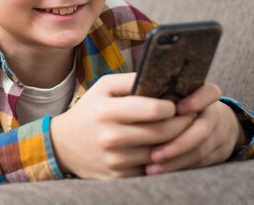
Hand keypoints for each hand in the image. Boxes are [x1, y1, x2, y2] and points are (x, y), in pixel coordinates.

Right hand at [50, 73, 194, 178]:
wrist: (63, 145)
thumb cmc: (90, 110)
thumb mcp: (103, 87)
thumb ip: (131, 80)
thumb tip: (162, 76)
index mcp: (107, 111)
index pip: (154, 110)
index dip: (172, 106)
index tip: (176, 104)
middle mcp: (111, 137)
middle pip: (163, 132)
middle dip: (183, 124)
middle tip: (190, 117)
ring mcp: (115, 160)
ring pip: (161, 153)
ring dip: (176, 142)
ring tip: (180, 131)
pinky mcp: (119, 177)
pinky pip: (151, 169)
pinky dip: (161, 159)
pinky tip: (162, 148)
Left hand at [145, 83, 244, 174]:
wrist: (215, 123)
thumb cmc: (183, 105)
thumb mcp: (177, 94)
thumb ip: (161, 95)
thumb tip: (135, 98)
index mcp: (205, 97)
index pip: (209, 93)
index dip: (196, 101)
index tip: (177, 109)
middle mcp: (214, 116)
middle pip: (201, 131)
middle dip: (176, 144)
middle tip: (153, 154)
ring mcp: (219, 136)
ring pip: (200, 151)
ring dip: (175, 161)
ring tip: (150, 167)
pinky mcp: (219, 154)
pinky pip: (200, 164)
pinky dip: (179, 168)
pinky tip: (159, 171)